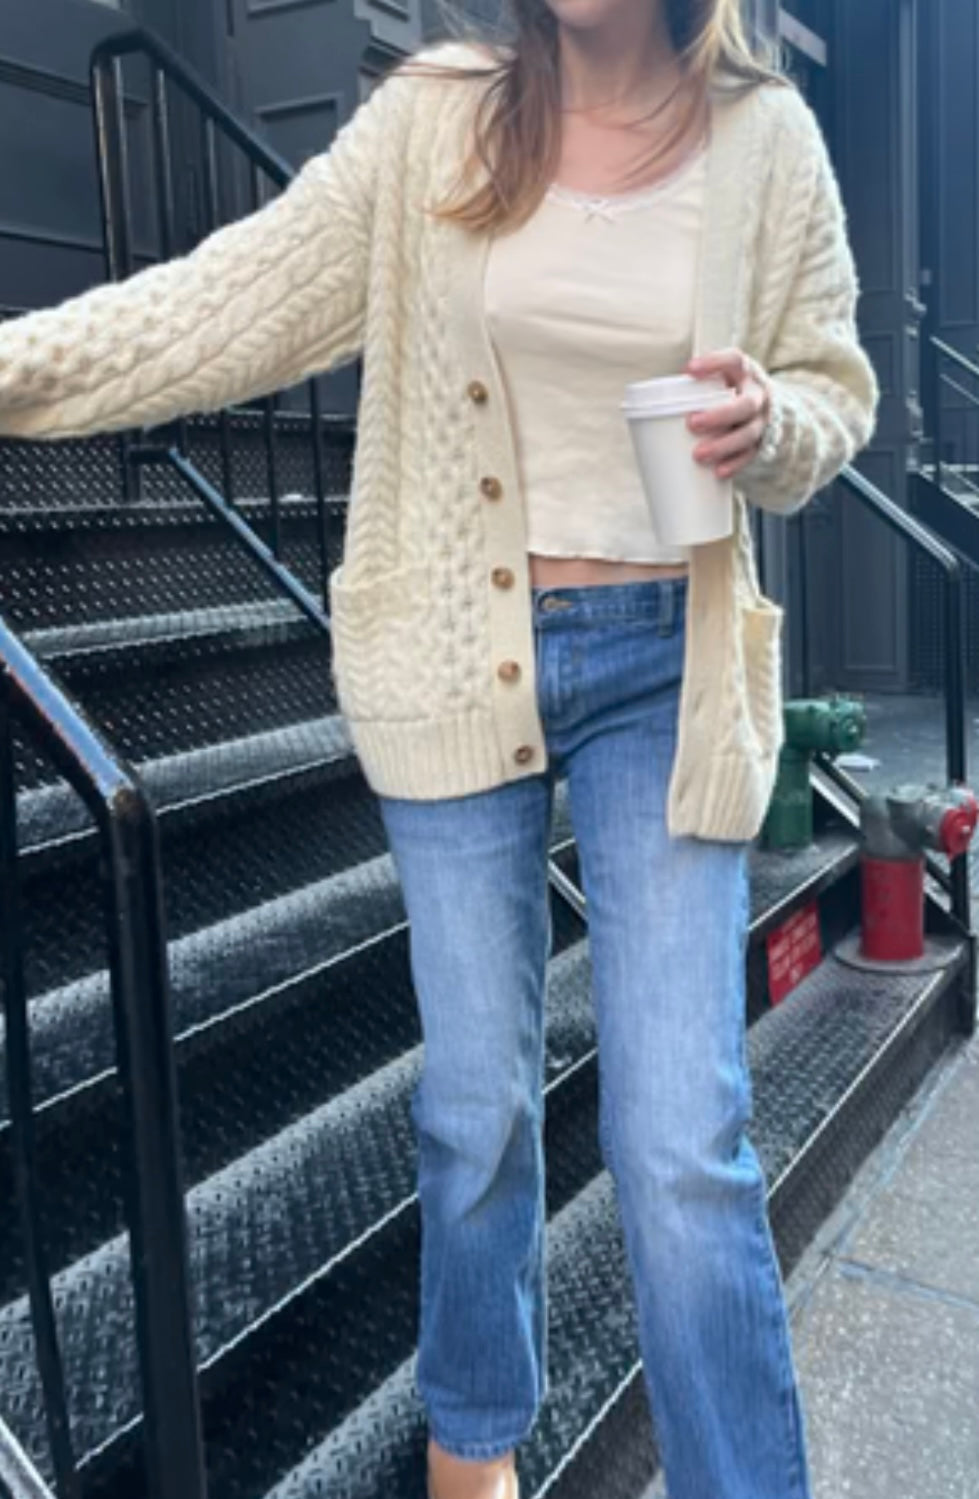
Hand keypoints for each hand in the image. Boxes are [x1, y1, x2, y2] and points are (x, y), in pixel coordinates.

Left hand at [684, 349, 771, 479]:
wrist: (760, 407)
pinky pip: (750, 455)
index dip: (714, 363)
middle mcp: (758, 395)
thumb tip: (649, 405)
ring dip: (724, 445)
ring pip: (748, 433)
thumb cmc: (726, 392)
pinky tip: (718, 471)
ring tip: (698, 454)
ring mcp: (762, 420)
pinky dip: (734, 463)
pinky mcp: (761, 442)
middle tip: (692, 423)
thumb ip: (694, 387)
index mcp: (744, 373)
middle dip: (719, 415)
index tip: (689, 370)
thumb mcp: (717, 380)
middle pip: (745, 405)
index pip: (734, 360)